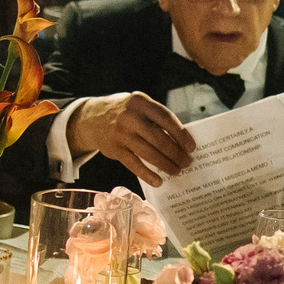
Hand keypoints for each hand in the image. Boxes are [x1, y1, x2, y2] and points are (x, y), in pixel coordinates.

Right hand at [67, 92, 197, 186]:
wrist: (92, 118)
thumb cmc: (126, 114)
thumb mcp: (140, 107)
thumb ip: (157, 118)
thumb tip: (182, 142)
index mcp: (140, 102)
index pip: (166, 118)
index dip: (181, 134)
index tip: (191, 147)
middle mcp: (130, 116)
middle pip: (159, 139)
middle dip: (176, 153)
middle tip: (186, 162)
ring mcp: (120, 133)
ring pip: (148, 153)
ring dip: (166, 165)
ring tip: (176, 170)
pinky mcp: (114, 149)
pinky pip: (134, 165)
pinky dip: (148, 175)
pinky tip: (159, 181)